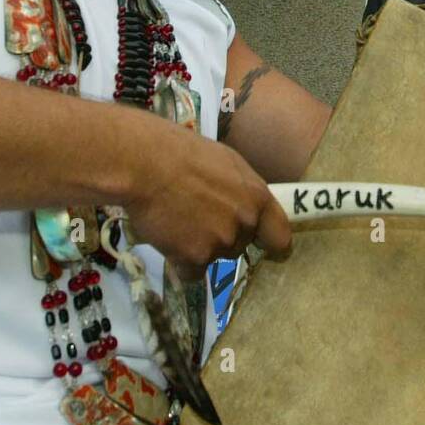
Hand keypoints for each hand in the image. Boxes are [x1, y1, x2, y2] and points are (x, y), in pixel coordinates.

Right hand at [125, 122, 291, 279]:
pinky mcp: (194, 259)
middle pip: (240, 245)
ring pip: (214, 257)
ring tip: (176, 220)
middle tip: (195, 215)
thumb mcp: (224, 162)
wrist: (144, 164)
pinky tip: (166, 237)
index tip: (261, 244)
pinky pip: (191, 271)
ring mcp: (221, 243)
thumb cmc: (181, 152)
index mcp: (257, 197)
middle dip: (221, 236)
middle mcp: (244, 223)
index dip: (269, 241)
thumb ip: (239, 190)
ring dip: (198, 247)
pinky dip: (178, 260)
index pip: (280, 236)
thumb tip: (241, 204)